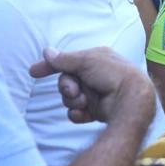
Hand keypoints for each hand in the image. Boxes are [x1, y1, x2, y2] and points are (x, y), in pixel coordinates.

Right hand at [30, 47, 154, 124]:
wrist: (131, 100)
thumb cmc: (112, 74)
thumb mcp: (86, 60)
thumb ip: (64, 59)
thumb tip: (46, 51)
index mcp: (95, 59)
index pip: (67, 61)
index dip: (50, 66)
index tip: (33, 72)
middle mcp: (95, 76)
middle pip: (66, 82)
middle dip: (66, 87)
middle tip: (73, 90)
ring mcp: (96, 94)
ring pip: (70, 99)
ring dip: (73, 101)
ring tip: (83, 101)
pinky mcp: (97, 112)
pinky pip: (77, 113)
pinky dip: (78, 114)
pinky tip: (84, 113)